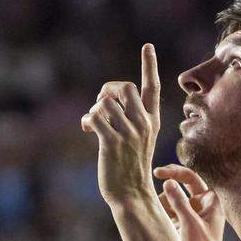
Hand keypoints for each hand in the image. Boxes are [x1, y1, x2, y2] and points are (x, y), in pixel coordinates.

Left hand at [80, 44, 160, 204]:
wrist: (131, 195)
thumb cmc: (130, 169)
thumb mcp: (136, 141)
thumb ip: (128, 121)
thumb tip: (103, 104)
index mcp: (151, 122)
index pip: (152, 88)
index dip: (149, 65)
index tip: (147, 46)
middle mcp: (143, 124)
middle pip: (124, 87)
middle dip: (107, 89)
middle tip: (101, 104)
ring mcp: (129, 133)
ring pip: (105, 103)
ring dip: (94, 110)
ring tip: (93, 124)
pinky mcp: (112, 142)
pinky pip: (95, 116)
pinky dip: (87, 120)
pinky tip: (88, 130)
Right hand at [155, 164, 226, 240]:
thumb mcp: (190, 223)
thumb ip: (179, 201)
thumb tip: (168, 182)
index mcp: (209, 201)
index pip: (190, 178)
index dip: (174, 172)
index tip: (158, 173)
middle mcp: (200, 205)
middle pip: (178, 189)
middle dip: (166, 194)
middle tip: (150, 194)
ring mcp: (190, 215)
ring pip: (170, 201)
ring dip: (161, 206)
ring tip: (158, 218)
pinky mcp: (181, 226)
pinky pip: (167, 214)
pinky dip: (160, 215)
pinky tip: (156, 222)